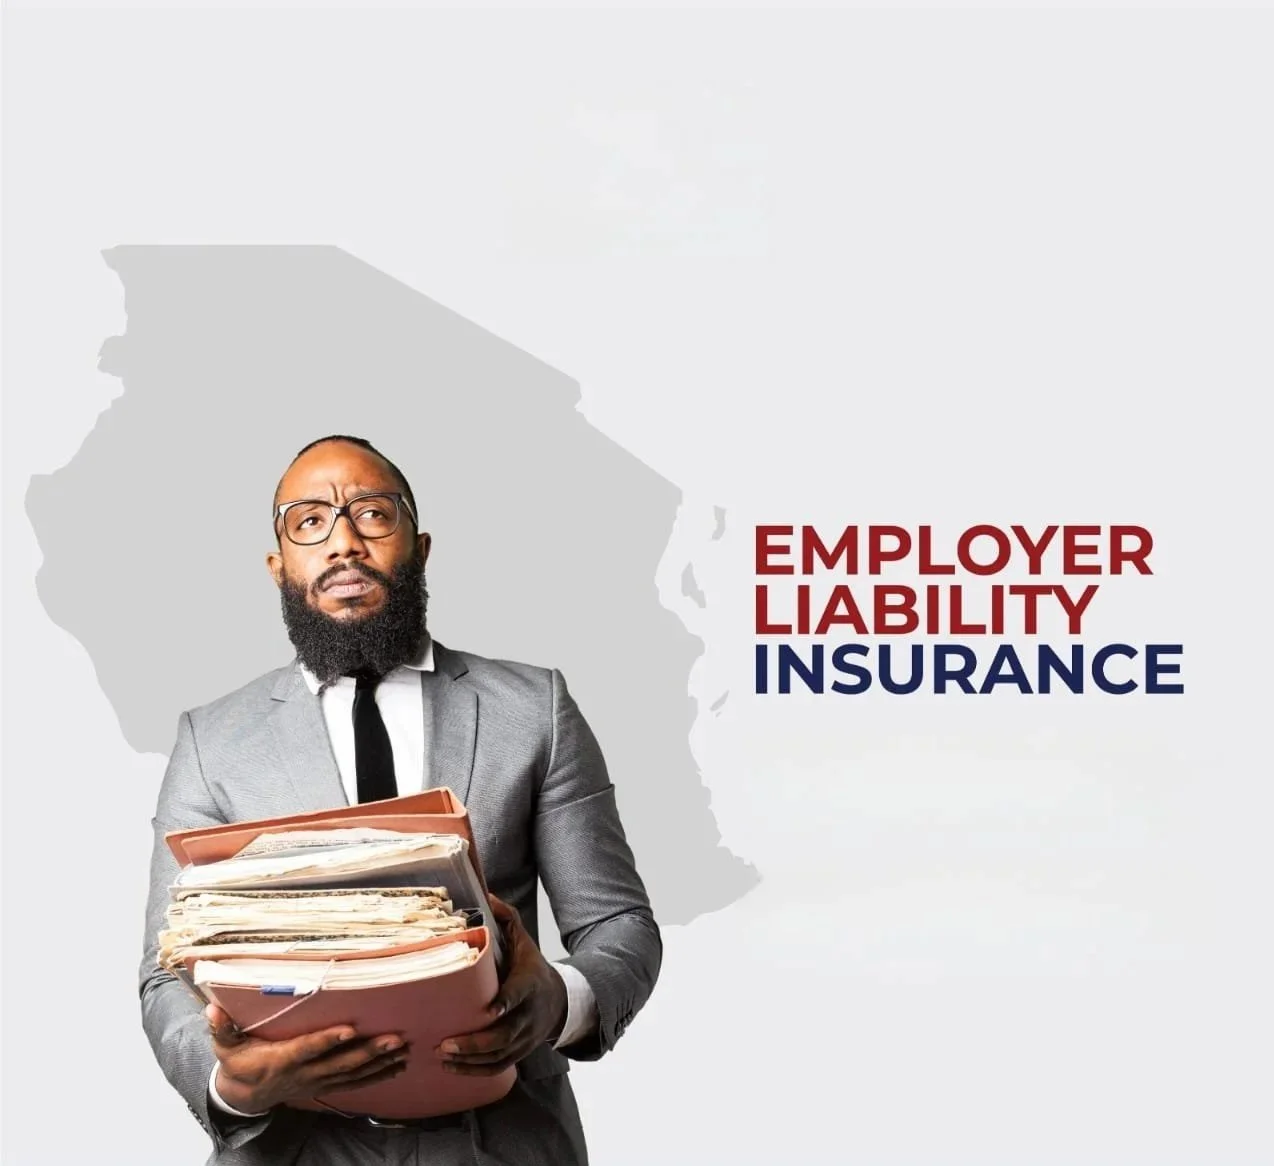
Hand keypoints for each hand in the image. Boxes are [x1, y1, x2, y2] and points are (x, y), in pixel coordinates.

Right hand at [206, 1003, 408, 1113]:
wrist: (244, 1096)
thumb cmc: (238, 1063)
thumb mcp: (224, 1047)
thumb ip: (222, 1028)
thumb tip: (212, 1008)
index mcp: (282, 1059)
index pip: (308, 1048)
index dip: (328, 1040)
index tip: (350, 1029)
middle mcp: (304, 1073)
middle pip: (340, 1063)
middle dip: (369, 1051)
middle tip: (395, 1038)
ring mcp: (316, 1082)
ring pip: (353, 1075)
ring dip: (379, 1063)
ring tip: (404, 1050)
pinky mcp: (325, 1086)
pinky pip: (355, 1084)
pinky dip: (377, 1076)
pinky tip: (397, 1067)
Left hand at [436, 894, 567, 1076]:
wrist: (559, 1001)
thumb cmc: (531, 968)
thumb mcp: (524, 940)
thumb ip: (506, 918)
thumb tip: (485, 894)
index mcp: (529, 983)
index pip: (520, 994)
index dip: (506, 1002)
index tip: (489, 1008)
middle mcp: (528, 1014)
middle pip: (505, 1034)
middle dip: (475, 1042)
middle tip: (445, 1043)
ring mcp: (524, 1037)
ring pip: (499, 1055)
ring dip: (470, 1059)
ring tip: (442, 1055)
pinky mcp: (518, 1052)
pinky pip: (497, 1068)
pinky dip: (474, 1071)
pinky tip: (451, 1068)